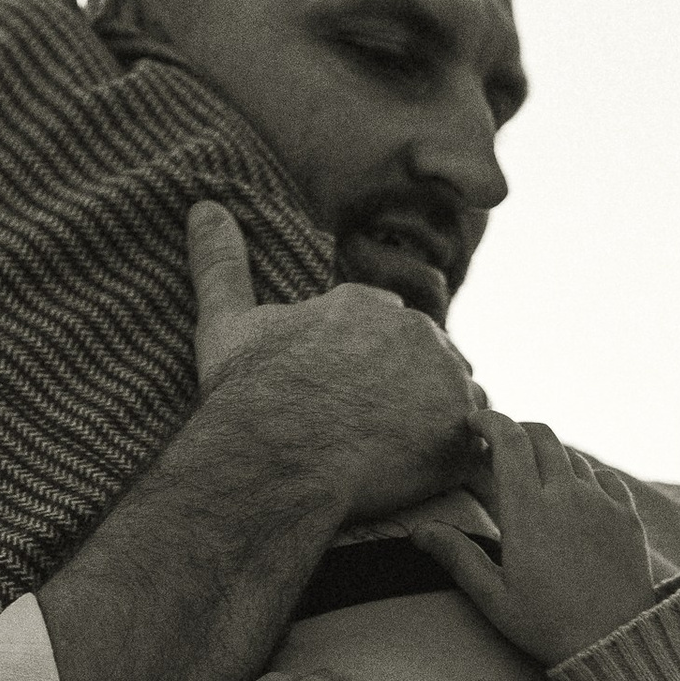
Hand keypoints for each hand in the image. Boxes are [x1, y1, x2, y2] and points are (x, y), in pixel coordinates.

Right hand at [187, 203, 485, 517]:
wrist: (277, 460)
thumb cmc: (248, 397)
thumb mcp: (226, 324)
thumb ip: (221, 265)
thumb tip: (203, 206)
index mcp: (364, 303)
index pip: (385, 327)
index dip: (368, 367)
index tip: (347, 400)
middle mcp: (413, 329)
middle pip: (425, 360)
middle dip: (409, 390)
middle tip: (375, 434)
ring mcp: (442, 377)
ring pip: (454, 397)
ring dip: (437, 420)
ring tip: (398, 456)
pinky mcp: (461, 429)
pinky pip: (476, 442)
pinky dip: (458, 457)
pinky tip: (423, 473)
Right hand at [406, 414, 662, 671]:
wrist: (616, 644)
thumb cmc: (548, 626)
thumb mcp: (494, 597)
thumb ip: (458, 557)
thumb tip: (419, 530)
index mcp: (528, 510)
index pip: (509, 440)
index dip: (490, 422)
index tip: (476, 422)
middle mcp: (567, 495)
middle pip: (543, 436)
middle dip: (519, 432)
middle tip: (502, 447)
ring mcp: (602, 503)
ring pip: (573, 458)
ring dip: (550, 457)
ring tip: (537, 479)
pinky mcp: (627, 517)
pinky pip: (606, 479)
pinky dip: (586, 478)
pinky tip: (577, 497)